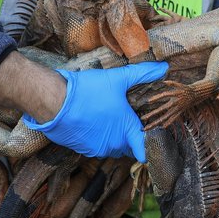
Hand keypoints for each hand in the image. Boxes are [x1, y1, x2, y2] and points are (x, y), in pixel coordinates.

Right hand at [21, 61, 167, 161]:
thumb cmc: (88, 91)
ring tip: (109, 118)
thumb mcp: (118, 79)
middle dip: (130, 136)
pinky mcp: (82, 149)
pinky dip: (98, 138)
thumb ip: (143, 74)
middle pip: (128, 146)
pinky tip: (94, 121)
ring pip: (112, 147)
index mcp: (126, 131)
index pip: (145, 150)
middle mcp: (114, 144)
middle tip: (128, 118)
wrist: (54, 101)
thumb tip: (164, 67)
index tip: (151, 137)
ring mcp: (97, 149)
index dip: (150, 145)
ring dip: (113, 137)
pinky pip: (96, 147)